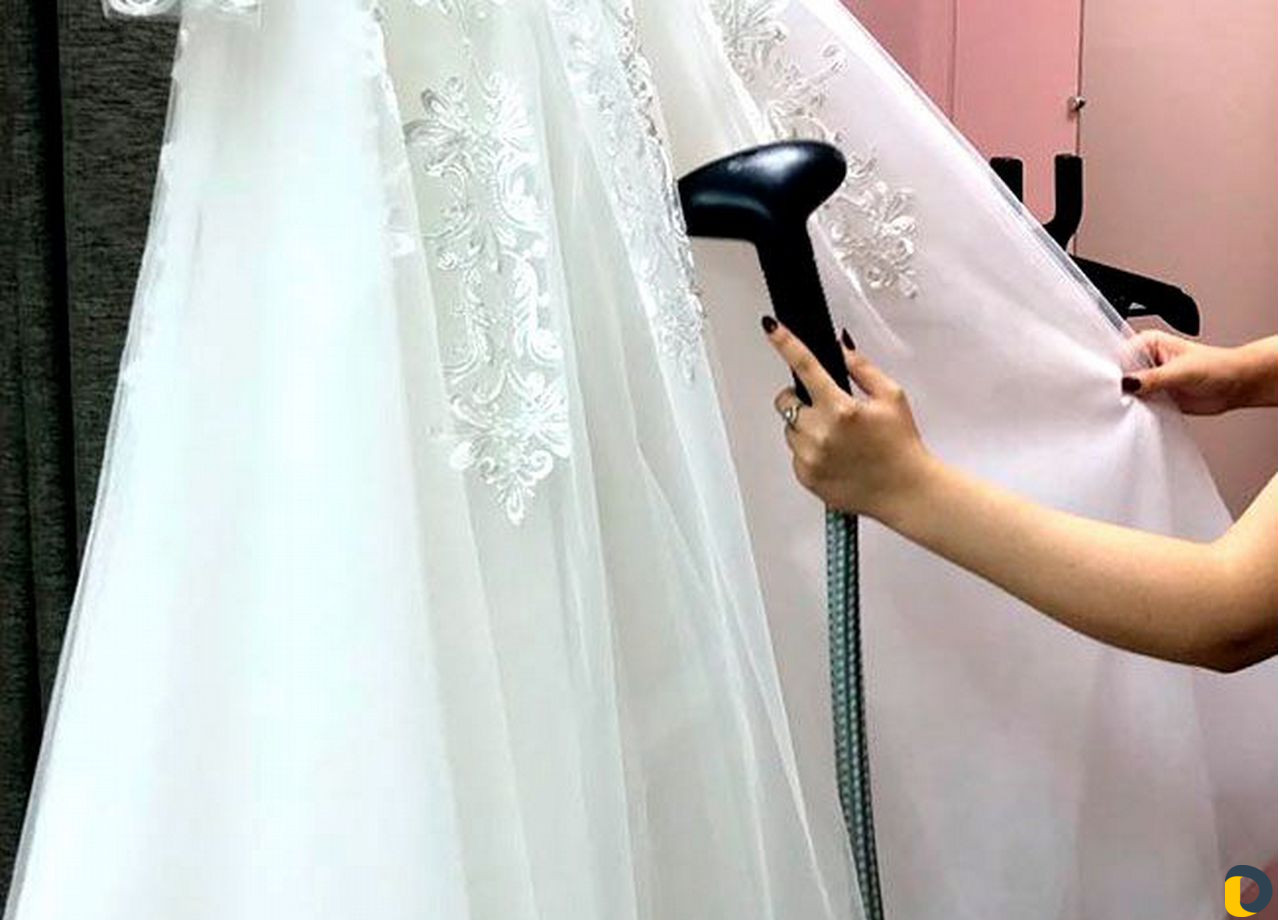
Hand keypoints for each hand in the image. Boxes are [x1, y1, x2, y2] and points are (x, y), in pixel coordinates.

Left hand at [763, 318, 933, 520]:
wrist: (906, 491)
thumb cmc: (901, 446)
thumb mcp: (891, 397)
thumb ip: (861, 368)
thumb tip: (839, 348)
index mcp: (841, 409)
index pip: (805, 366)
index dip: (785, 343)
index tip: (772, 328)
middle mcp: (820, 433)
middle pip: (786, 401)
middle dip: (800, 398)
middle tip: (826, 407)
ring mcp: (810, 457)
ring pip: (789, 429)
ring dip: (805, 426)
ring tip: (837, 437)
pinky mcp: (806, 476)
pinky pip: (794, 454)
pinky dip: (808, 451)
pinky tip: (834, 455)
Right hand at [1123, 331, 1263, 414]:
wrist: (1236, 385)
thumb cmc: (1218, 367)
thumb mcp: (1182, 371)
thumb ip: (1153, 378)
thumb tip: (1127, 383)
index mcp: (1148, 342)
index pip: (1119, 356)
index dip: (1115, 372)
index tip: (1116, 385)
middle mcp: (1146, 360)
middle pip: (1120, 375)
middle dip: (1121, 388)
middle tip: (1126, 397)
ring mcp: (1149, 379)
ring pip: (1127, 392)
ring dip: (1130, 400)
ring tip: (1139, 404)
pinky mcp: (1154, 396)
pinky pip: (1138, 405)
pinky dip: (1138, 410)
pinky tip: (1143, 411)